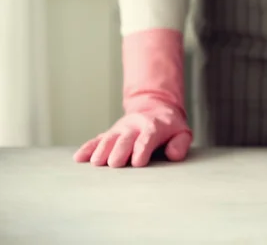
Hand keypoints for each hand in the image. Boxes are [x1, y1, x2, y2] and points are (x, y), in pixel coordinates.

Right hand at [73, 106, 191, 167]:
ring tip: (96, 162)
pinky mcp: (110, 133)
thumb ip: (180, 144)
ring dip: (102, 150)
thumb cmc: (170, 127)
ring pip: (109, 138)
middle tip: (114, 164)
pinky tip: (79, 158)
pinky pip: (97, 140)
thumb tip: (173, 155)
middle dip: (120, 151)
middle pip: (125, 139)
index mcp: (154, 127)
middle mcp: (135, 127)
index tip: (138, 162)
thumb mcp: (182, 133)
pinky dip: (88, 148)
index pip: (148, 138)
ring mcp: (120, 129)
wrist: (155, 108)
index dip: (143, 149)